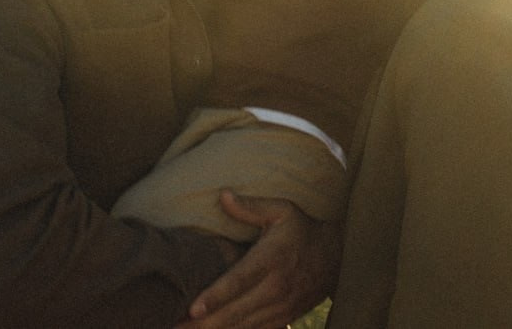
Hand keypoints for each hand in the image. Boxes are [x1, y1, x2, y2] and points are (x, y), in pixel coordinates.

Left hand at [175, 190, 340, 328]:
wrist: (336, 258)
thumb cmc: (302, 230)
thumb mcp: (281, 210)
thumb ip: (251, 205)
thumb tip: (223, 195)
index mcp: (271, 260)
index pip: (239, 280)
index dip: (216, 296)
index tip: (193, 307)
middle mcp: (275, 288)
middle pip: (235, 311)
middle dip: (204, 324)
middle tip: (174, 326)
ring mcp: (280, 308)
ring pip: (242, 327)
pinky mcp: (283, 319)